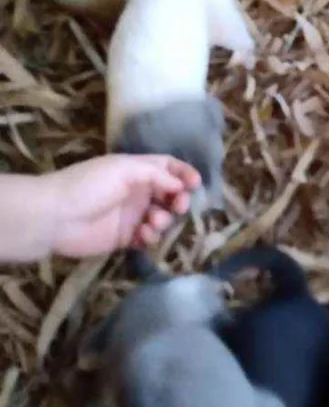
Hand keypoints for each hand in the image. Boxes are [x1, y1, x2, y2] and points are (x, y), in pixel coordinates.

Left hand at [42, 154, 200, 257]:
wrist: (55, 217)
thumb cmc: (89, 185)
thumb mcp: (124, 169)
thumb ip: (156, 175)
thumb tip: (180, 185)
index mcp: (136, 170)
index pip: (167, 168)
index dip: (183, 173)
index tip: (196, 184)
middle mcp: (137, 191)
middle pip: (170, 194)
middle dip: (179, 199)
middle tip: (179, 206)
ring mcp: (131, 215)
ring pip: (162, 217)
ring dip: (164, 220)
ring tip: (152, 223)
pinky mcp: (124, 238)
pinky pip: (147, 238)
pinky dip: (150, 238)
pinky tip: (142, 236)